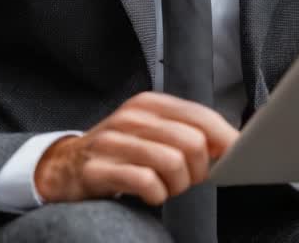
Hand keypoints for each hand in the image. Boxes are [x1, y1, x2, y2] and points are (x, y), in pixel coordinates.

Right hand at [34, 92, 238, 205]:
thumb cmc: (120, 151)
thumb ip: (188, 132)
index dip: (225, 140)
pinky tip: (150, 194)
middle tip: (188, 179)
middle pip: (192, 143)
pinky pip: (146, 183)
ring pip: (172, 163)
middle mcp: (132, 117)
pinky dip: (156, 195)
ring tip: (168, 187)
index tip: (235, 158)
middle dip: (199, 169)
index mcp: (150, 104)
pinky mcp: (98, 169)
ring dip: (178, 184)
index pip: (201, 116)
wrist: (63, 166)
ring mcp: (113, 142)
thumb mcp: (151, 131)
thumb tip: (232, 145)